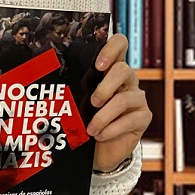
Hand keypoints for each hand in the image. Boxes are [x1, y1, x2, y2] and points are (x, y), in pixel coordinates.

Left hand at [87, 33, 151, 172]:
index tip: (98, 65)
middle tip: (93, 102)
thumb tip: (51, 79)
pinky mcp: (144, 117)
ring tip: (91, 129)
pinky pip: (130, 120)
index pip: (120, 44)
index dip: (112, 49)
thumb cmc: (86, 120)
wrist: (100, 149)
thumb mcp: (78, 101)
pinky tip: (100, 135)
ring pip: (124, 99)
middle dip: (105, 87)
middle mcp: (127, 80)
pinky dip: (111, 129)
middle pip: (123, 70)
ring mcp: (137, 98)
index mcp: (111, 69)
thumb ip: (75, 88)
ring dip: (103, 116)